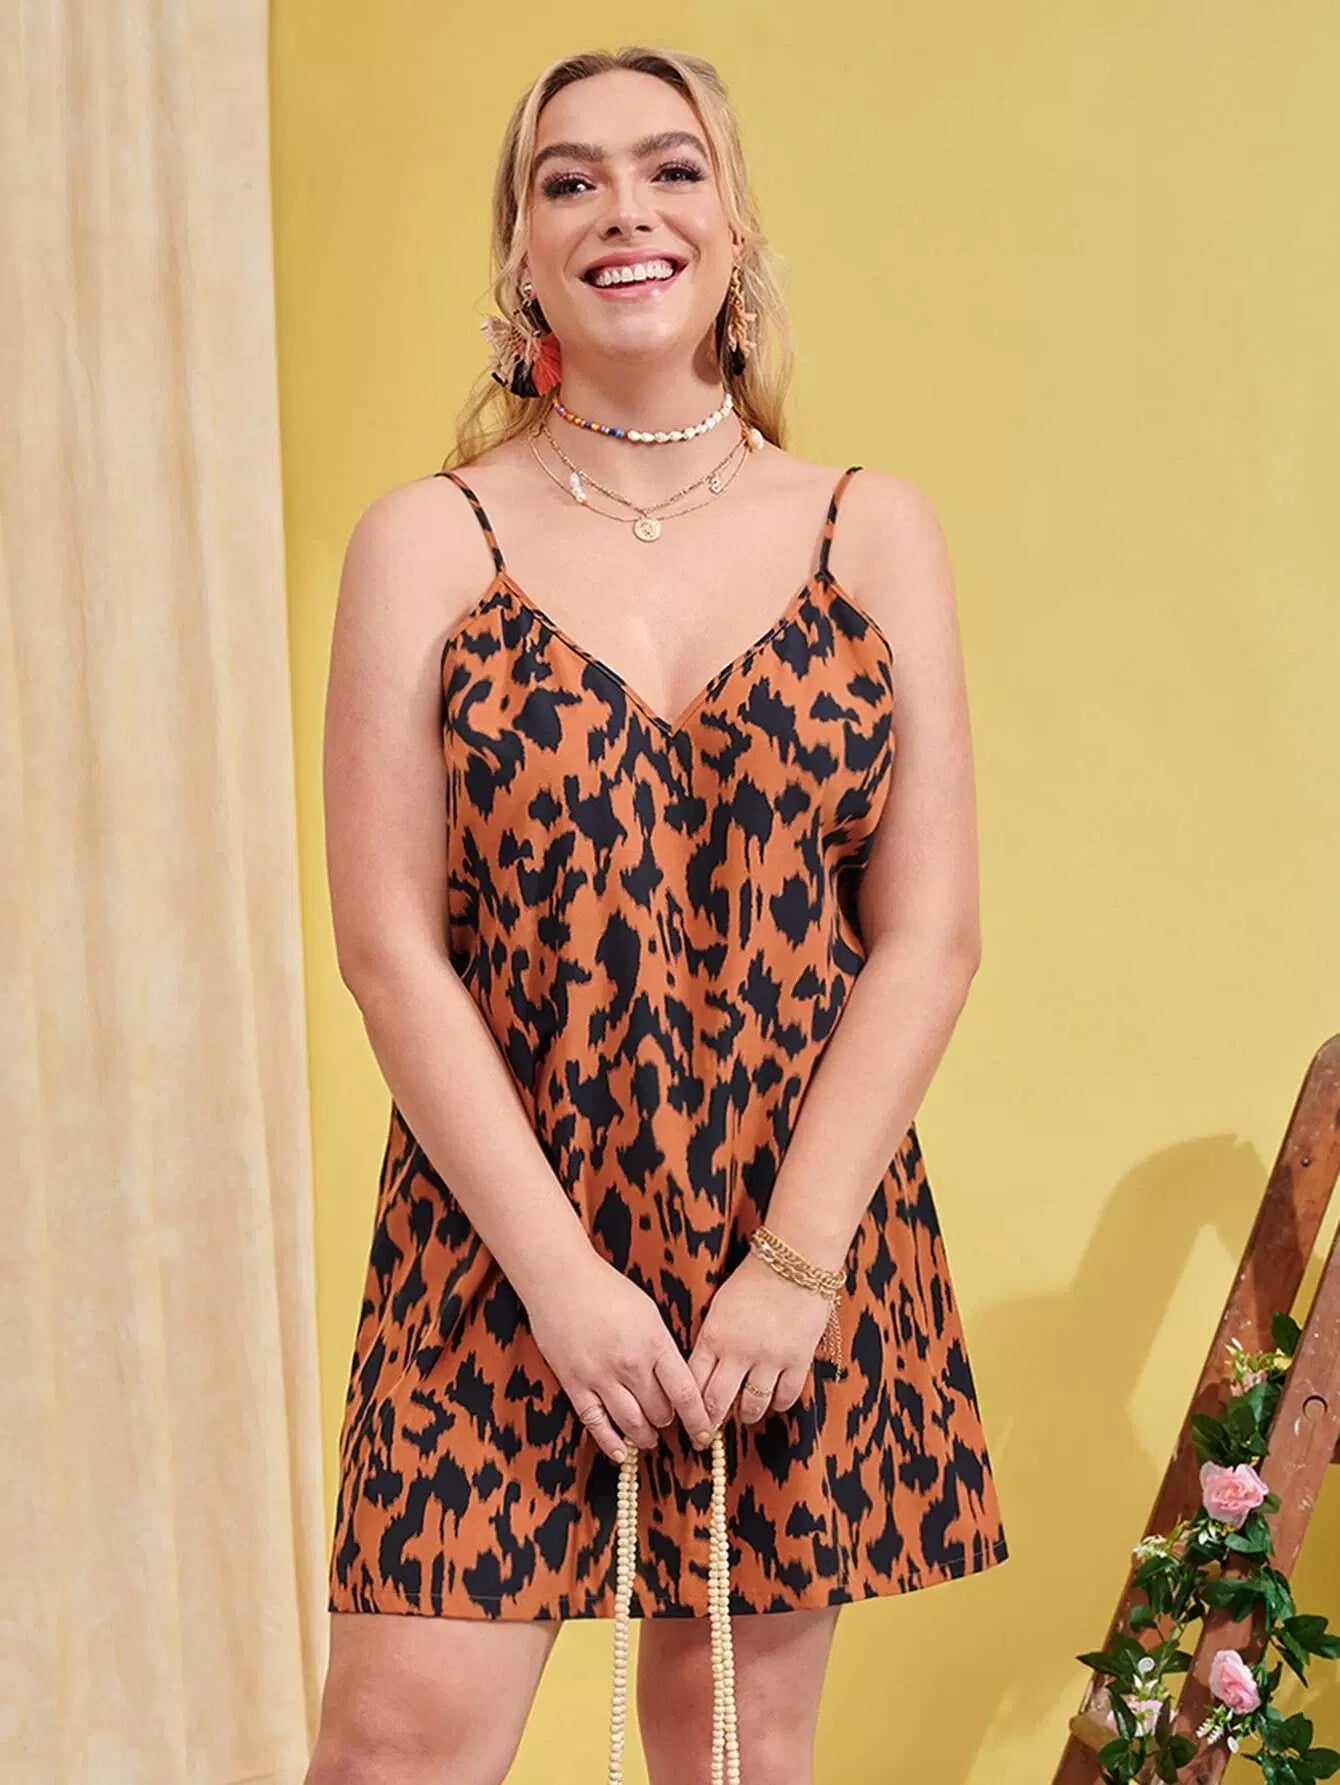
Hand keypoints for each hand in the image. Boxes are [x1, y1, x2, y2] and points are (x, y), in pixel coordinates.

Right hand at [524, 1253, 715, 1464]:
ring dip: (644, 1436)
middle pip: (659, 1411)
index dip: (698, 1419)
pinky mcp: (574, 1383)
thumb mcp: (648, 1312)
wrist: (560, 1278)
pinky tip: (621, 1452)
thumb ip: (662, 1347)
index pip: (685, 1393)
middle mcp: (630, 1364)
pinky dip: (610, 1443)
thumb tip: (674, 1379)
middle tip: (668, 1421)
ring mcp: (600, 1376)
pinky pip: (595, 1423)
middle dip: (667, 1421)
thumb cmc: (606, 1289)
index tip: (705, 1432)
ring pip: (631, 1423)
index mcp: (654, 1343)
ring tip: (649, 1439)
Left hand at [688, 1251, 830, 1430]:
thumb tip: (701, 1374)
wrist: (794, 1262)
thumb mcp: (719, 1308)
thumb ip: (711, 1341)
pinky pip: (785, 1396)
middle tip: (708, 1435)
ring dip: (745, 1415)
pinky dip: (777, 1404)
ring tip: (744, 1416)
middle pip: (717, 1401)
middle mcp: (738, 1352)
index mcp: (714, 1336)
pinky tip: (773, 1401)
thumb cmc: (753, 1280)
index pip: (693, 1382)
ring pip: (752, 1405)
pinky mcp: (797, 1360)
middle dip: (710, 1423)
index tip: (689, 1420)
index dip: (689, 1407)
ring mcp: (769, 1358)